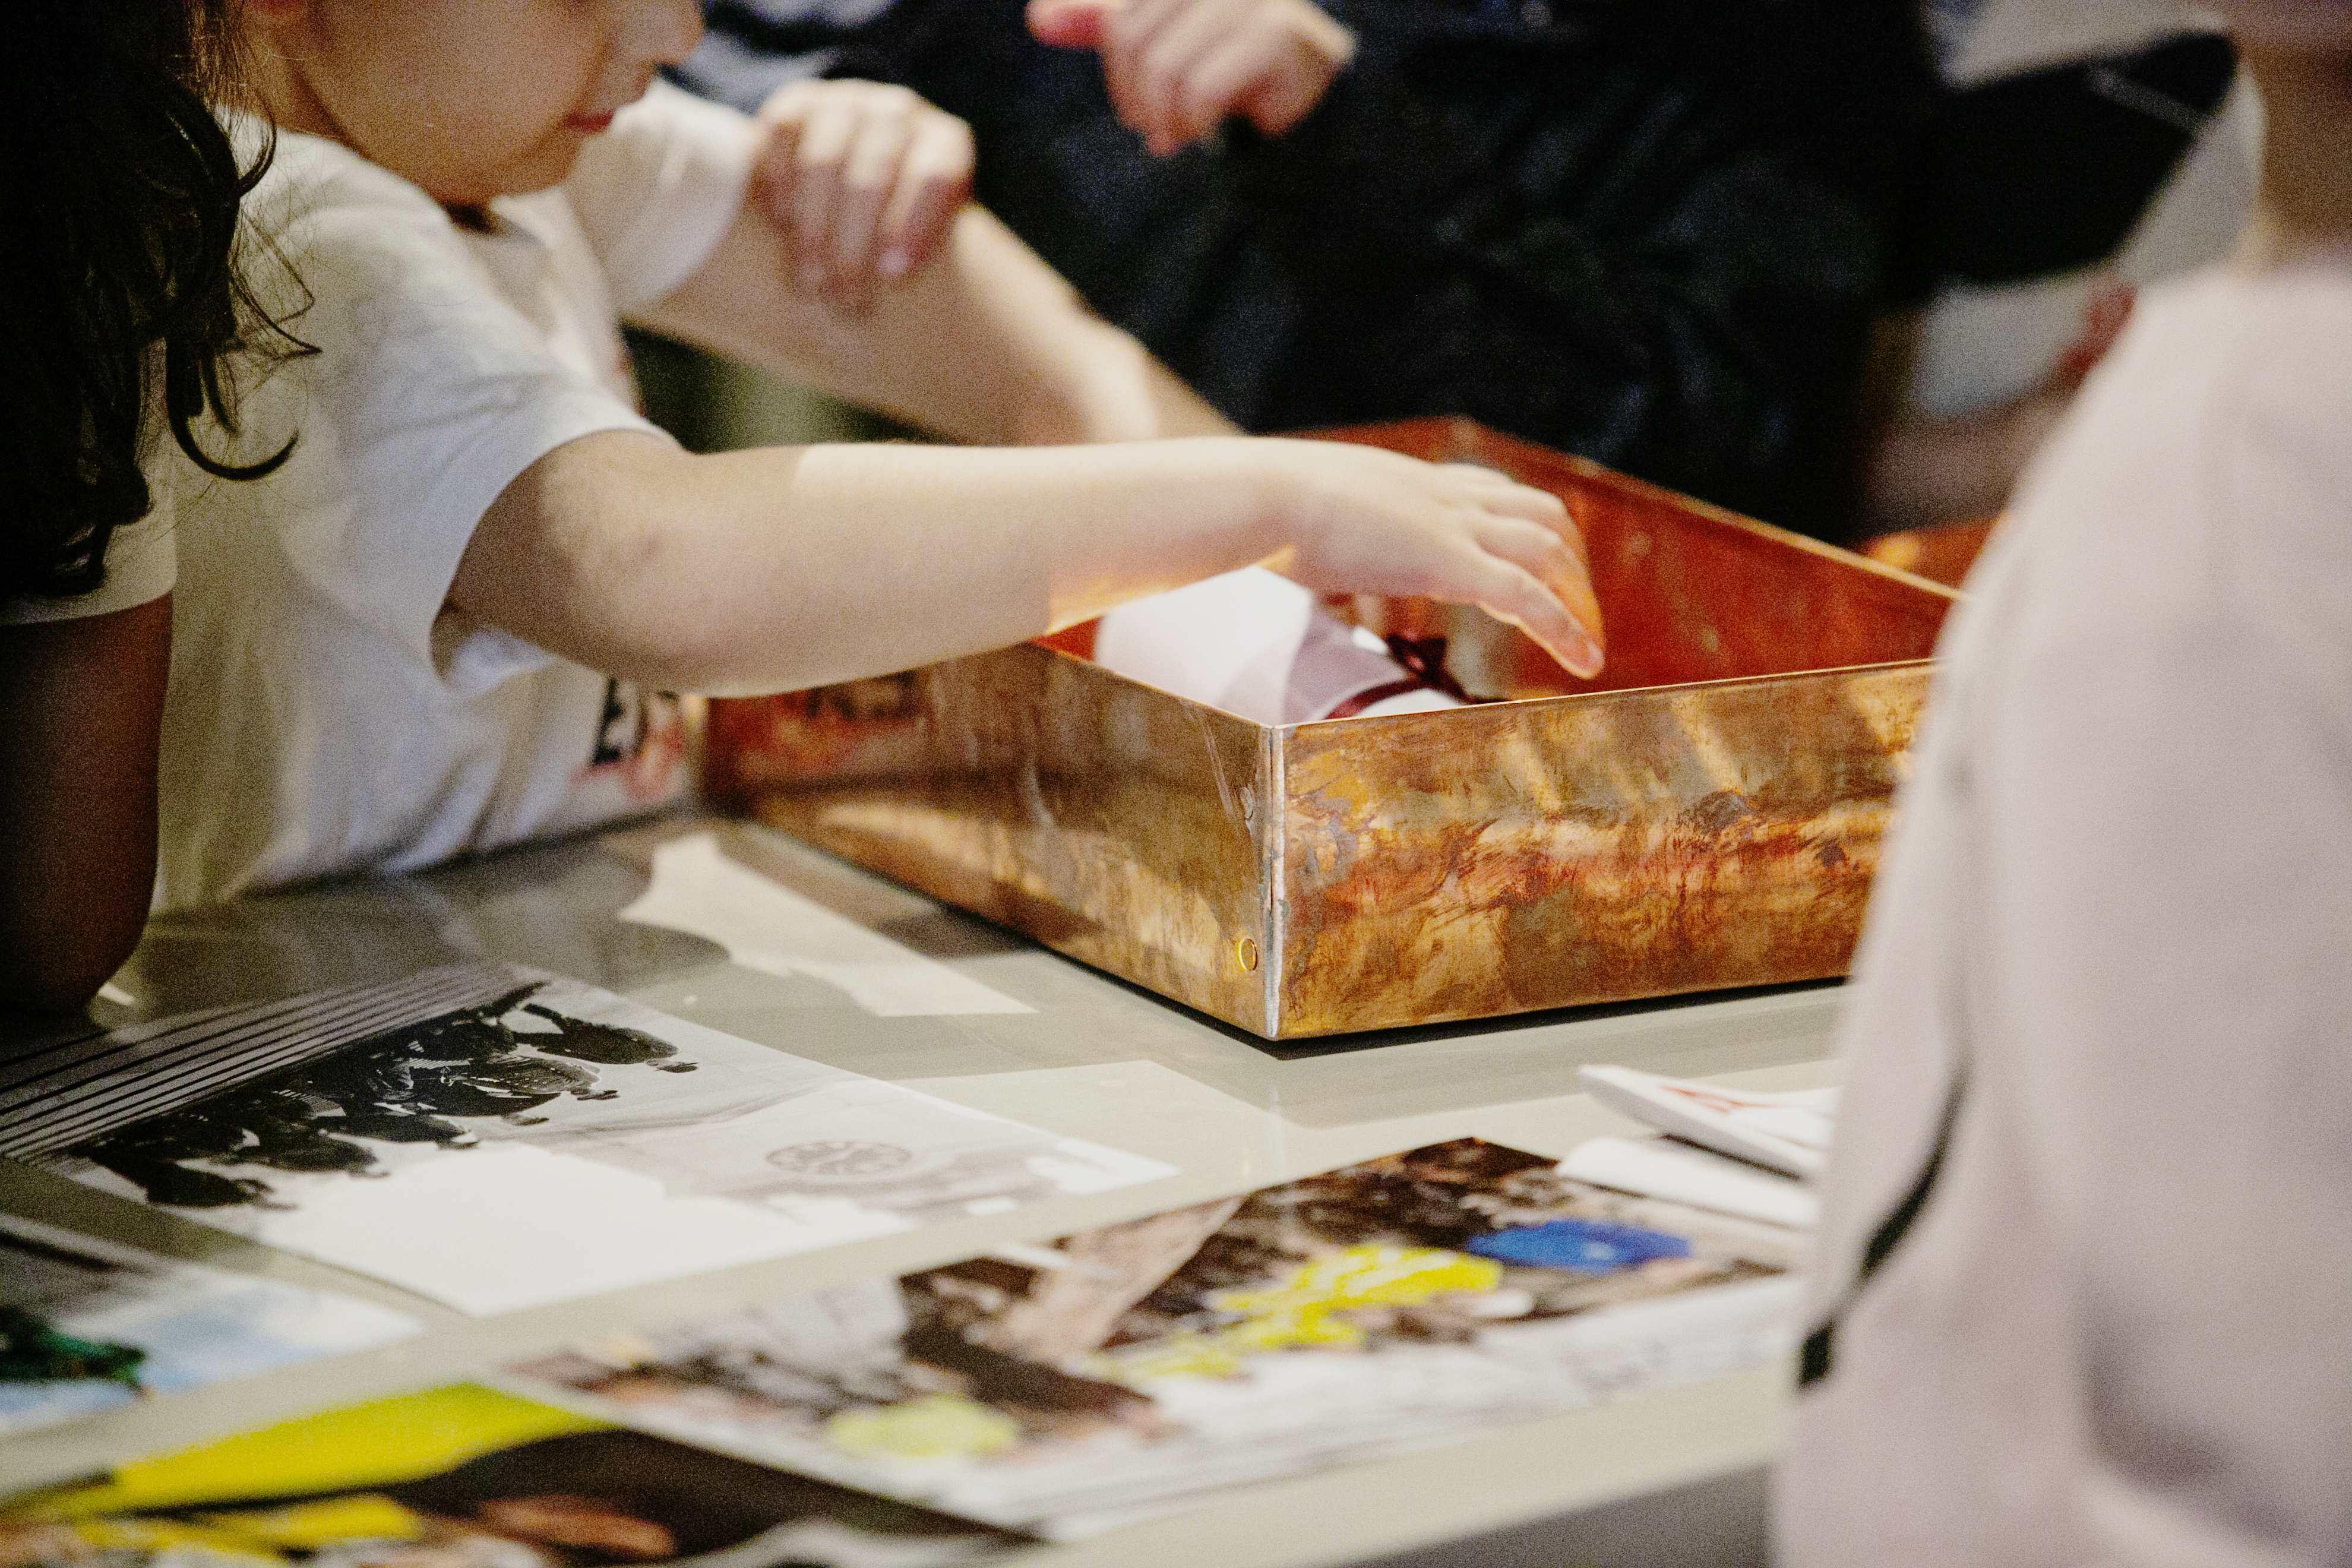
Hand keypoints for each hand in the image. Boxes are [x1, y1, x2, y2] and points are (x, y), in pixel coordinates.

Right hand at [753, 79, 974, 311]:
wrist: (854, 187)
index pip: (938, 174)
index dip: (915, 223)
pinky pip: (782, 134)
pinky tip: (780, 225)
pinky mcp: (798, 102)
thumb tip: (934, 316)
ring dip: (814, 228)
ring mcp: (848, 101)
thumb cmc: (901, 235)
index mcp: (946, 142)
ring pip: (824, 159)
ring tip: (810, 281)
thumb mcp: (928, 244)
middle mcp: (900, 113)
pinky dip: (779, 183)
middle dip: (854, 244)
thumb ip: (928, 259)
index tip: (895, 275)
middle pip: (874, 175)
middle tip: (845, 300)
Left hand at [1028, 0, 1354, 156]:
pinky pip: (1202, 85)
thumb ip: (1106, 24)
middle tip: (1159, 130)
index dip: (1119, 65)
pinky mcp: (1280, 33)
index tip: (1140, 106)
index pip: (1120, 18)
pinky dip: (1196, 120)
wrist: (1327, 110)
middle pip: (1133, 37)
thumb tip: (1039, 19)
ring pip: (1164, 65)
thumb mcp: (1163, 45)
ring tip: (1182, 136)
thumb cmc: (1240, 73)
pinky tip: (1209, 132)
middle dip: (1137, 97)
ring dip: (1167, 117)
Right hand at [1260, 442, 1604, 678]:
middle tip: (1581, 614)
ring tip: (1590, 647)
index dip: (1526, 527)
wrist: (1259, 496)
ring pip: (1551, 552)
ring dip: (1580, 599)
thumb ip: (1316, 532)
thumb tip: (1281, 555)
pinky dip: (1565, 628)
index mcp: (1412, 484)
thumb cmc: (1259, 509)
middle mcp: (1445, 496)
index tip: (1540, 563)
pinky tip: (1584, 661)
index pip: (1494, 491)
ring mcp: (1451, 525)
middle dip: (1573, 565)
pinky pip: (1528, 596)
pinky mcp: (1448, 562)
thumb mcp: (1299, 514)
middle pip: (1544, 515)